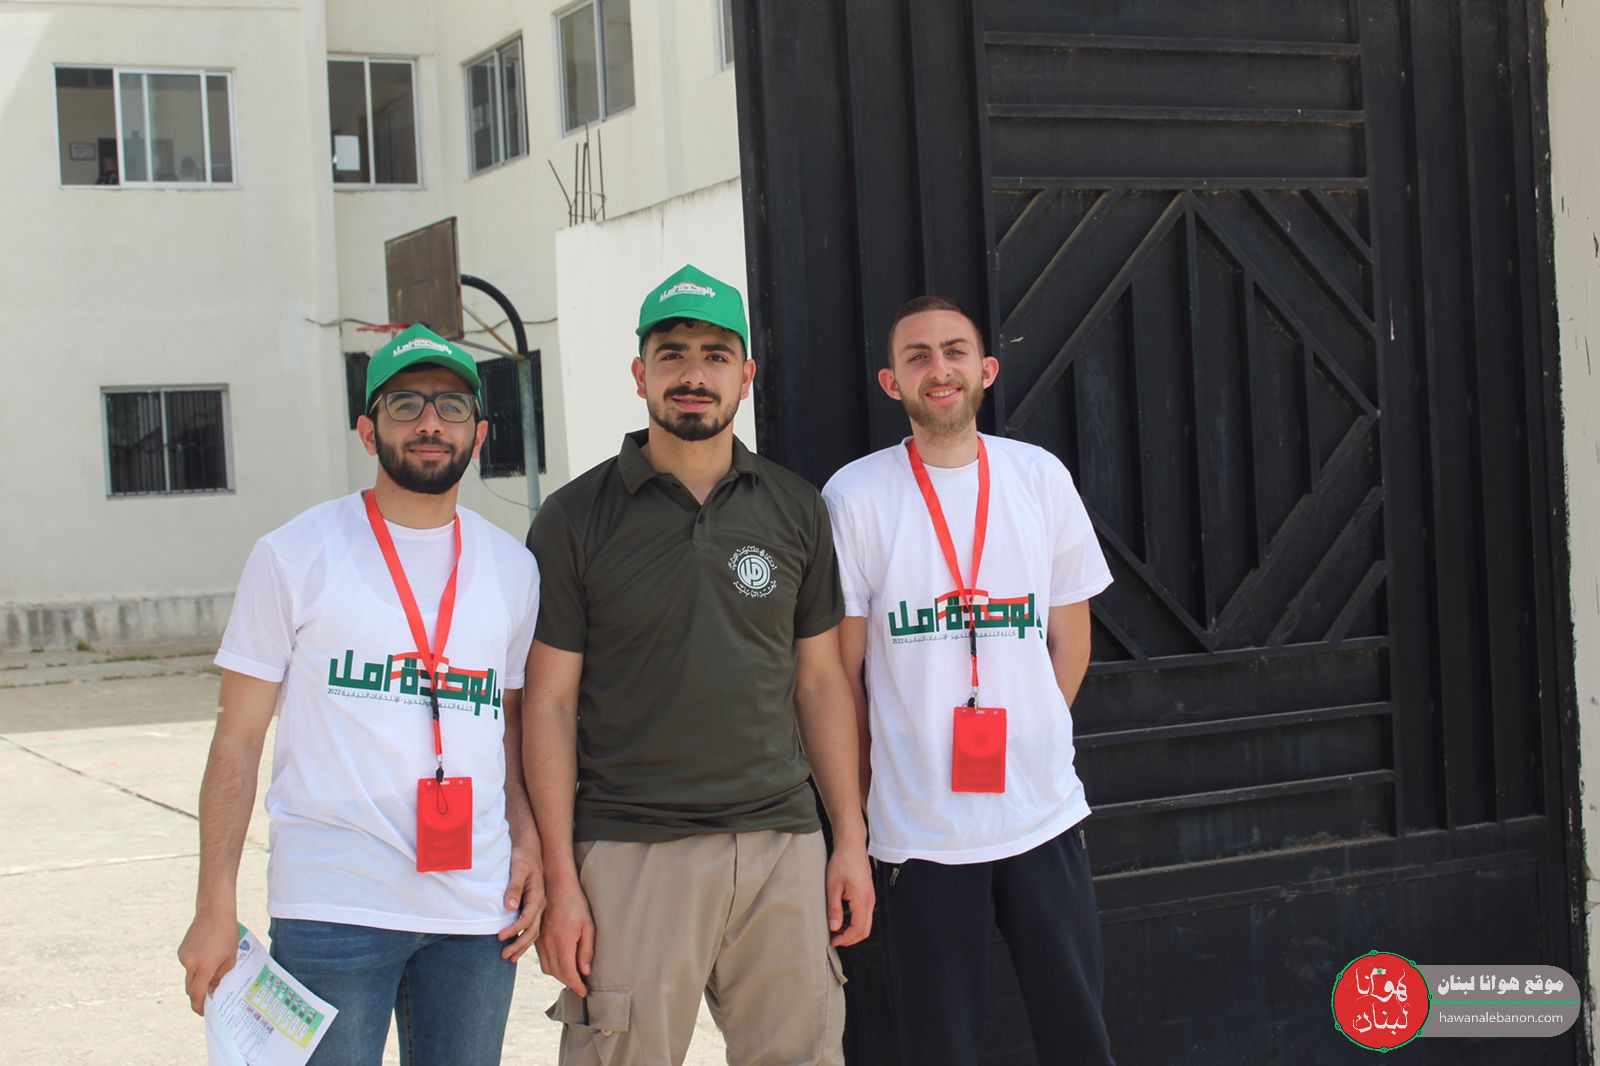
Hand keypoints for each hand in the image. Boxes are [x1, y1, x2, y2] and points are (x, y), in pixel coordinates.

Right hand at [177, 909, 239, 1014]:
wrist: (214, 911)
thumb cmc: (227, 934)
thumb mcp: (230, 958)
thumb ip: (220, 977)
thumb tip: (212, 990)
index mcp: (204, 967)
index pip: (197, 995)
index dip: (200, 1006)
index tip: (204, 1012)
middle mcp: (190, 964)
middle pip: (191, 988)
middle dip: (199, 995)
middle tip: (209, 999)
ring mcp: (183, 957)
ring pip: (189, 977)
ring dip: (198, 980)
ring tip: (212, 976)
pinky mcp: (181, 951)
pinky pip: (188, 966)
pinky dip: (196, 968)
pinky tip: (208, 959)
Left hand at [498, 841, 545, 961]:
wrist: (530, 848)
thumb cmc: (522, 856)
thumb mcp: (517, 868)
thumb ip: (513, 887)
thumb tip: (509, 907)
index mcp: (538, 895)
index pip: (527, 919)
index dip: (514, 930)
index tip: (500, 937)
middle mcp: (540, 903)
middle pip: (533, 930)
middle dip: (519, 944)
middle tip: (504, 956)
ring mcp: (538, 906)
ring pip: (534, 931)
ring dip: (522, 945)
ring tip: (509, 957)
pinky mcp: (533, 906)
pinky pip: (531, 926)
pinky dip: (524, 938)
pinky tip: (516, 946)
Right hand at [535, 876, 595, 995]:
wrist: (555, 886)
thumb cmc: (576, 904)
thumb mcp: (588, 926)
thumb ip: (586, 950)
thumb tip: (585, 971)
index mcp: (563, 943)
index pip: (569, 974)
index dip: (577, 986)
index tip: (584, 992)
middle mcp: (549, 945)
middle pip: (557, 974)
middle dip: (569, 982)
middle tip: (581, 985)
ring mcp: (540, 941)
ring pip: (548, 969)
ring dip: (560, 975)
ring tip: (573, 975)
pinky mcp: (536, 938)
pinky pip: (542, 959)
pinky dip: (552, 966)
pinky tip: (561, 963)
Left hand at [825, 842, 874, 946]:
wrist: (851, 846)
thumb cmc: (842, 862)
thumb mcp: (833, 886)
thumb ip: (834, 908)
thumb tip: (834, 927)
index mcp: (862, 899)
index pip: (857, 929)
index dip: (846, 939)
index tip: (834, 940)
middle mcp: (870, 900)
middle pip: (864, 930)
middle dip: (850, 939)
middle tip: (835, 939)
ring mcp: (871, 897)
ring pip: (866, 923)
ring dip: (853, 931)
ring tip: (837, 931)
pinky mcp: (868, 894)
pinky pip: (866, 914)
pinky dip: (856, 922)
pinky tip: (844, 920)